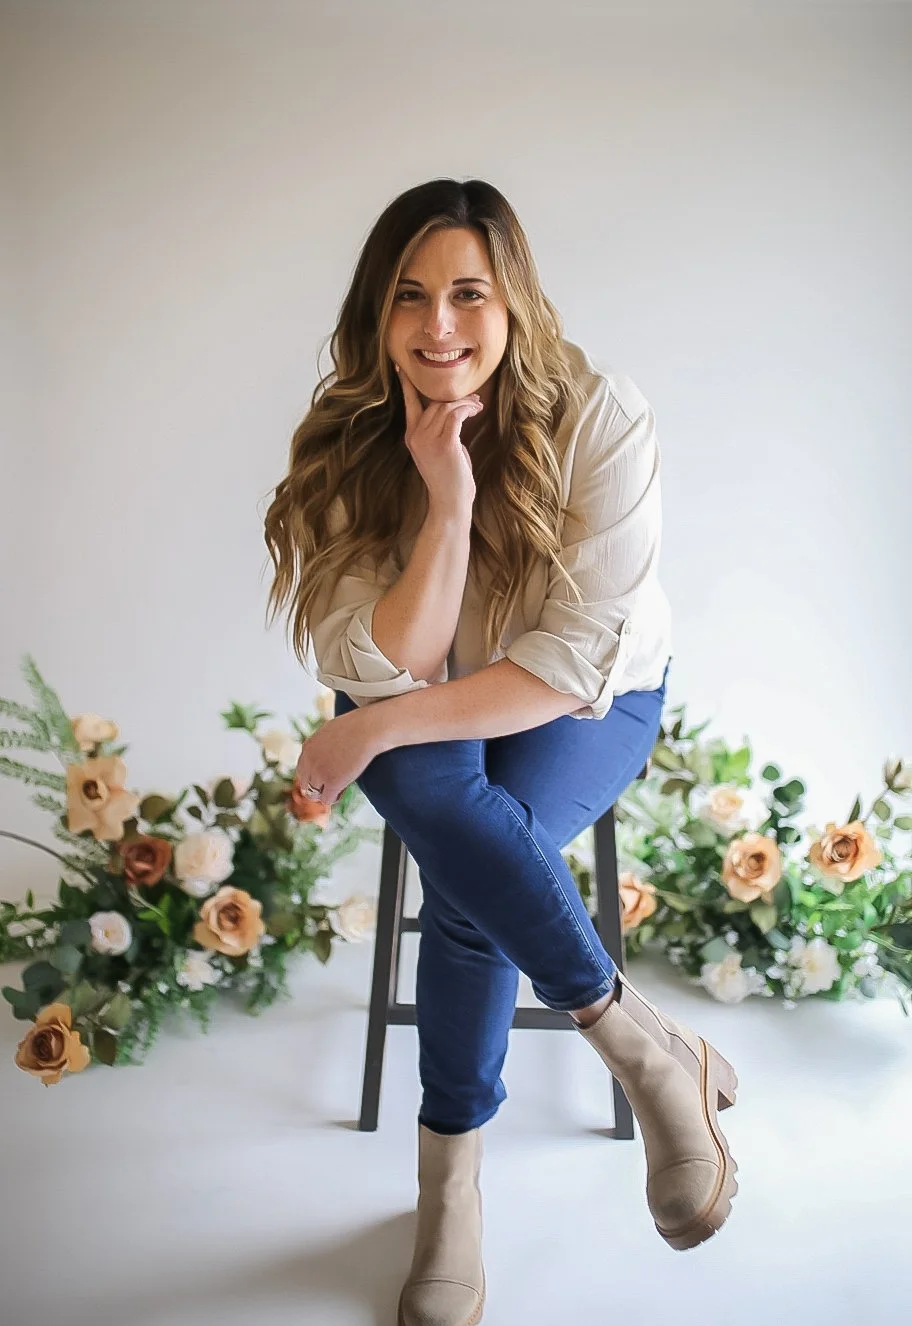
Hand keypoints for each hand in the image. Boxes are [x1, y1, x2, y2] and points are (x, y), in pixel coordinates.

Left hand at [293, 707, 384, 806]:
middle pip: (306, 783)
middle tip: (335, 781)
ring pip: (314, 794)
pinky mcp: (332, 782)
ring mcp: (319, 772)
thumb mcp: (331, 732)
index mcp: (307, 747)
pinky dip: (335, 797)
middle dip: (318, 784)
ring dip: (326, 792)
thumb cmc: (356, 726)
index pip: (302, 770)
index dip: (315, 775)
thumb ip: (323, 744)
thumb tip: (327, 756)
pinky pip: (327, 799)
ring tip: (340, 786)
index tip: (328, 774)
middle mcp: (309, 761)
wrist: (367, 729)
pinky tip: (343, 789)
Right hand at [394, 360, 481, 518]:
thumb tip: (452, 410)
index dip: (405, 384)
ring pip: (447, 406)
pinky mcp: (445, 444)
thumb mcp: (438, 450)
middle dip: (456, 397)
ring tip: (477, 406)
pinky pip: (457, 414)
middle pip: (435, 402)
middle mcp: (416, 436)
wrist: (450, 502)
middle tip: (474, 399)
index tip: (399, 367)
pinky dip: (468, 409)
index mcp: (411, 436)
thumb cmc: (449, 477)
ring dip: (466, 403)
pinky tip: (475, 411)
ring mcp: (429, 440)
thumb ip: (438, 429)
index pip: (408, 403)